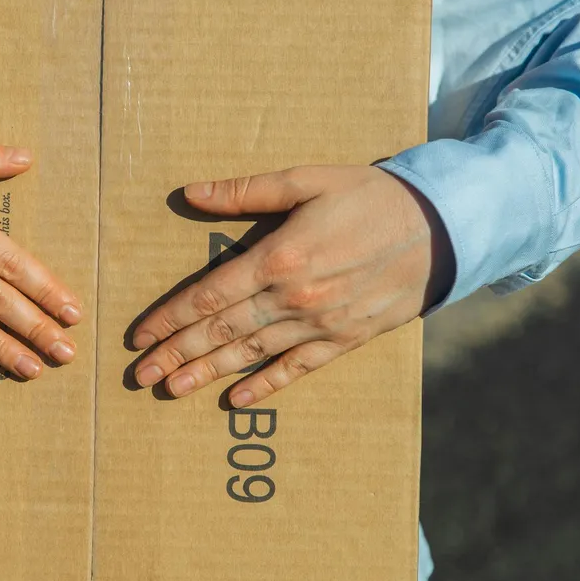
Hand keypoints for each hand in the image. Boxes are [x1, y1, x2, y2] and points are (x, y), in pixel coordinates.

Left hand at [132, 165, 453, 406]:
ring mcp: (320, 325)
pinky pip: (296, 370)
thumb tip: (191, 193)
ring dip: (206, 374)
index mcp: (279, 257)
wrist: (440, 227)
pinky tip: (235, 400)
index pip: (209, 296)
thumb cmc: (369, 196)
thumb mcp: (306, 179)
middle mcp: (294, 298)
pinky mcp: (344, 340)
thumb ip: (246, 191)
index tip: (139, 335)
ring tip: (170, 389)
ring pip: (251, 354)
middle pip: (221, 332)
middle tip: (138, 375)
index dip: (170, 317)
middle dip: (176, 354)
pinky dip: (265, 386)